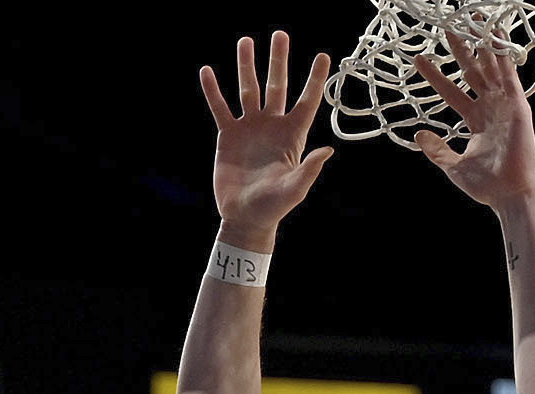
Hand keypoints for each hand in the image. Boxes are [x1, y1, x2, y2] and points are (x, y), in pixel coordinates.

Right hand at [200, 32, 333, 249]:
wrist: (244, 217)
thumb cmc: (273, 207)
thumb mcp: (294, 190)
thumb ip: (309, 169)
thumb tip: (327, 150)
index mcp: (292, 135)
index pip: (307, 101)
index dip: (315, 79)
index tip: (323, 56)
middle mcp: (272, 126)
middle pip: (277, 86)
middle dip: (278, 61)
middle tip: (280, 35)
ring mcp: (249, 128)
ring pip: (249, 90)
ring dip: (247, 66)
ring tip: (245, 41)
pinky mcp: (228, 135)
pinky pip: (220, 108)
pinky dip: (214, 90)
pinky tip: (207, 71)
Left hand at [412, 31, 534, 208]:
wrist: (509, 193)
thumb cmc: (486, 185)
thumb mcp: (453, 166)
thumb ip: (437, 150)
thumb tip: (419, 135)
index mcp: (476, 120)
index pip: (452, 91)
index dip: (436, 76)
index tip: (419, 60)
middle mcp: (491, 107)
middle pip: (472, 71)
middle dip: (460, 49)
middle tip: (446, 26)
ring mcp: (504, 103)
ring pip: (490, 65)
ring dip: (482, 41)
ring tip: (471, 17)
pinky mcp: (517, 103)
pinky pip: (508, 71)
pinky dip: (502, 51)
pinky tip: (493, 32)